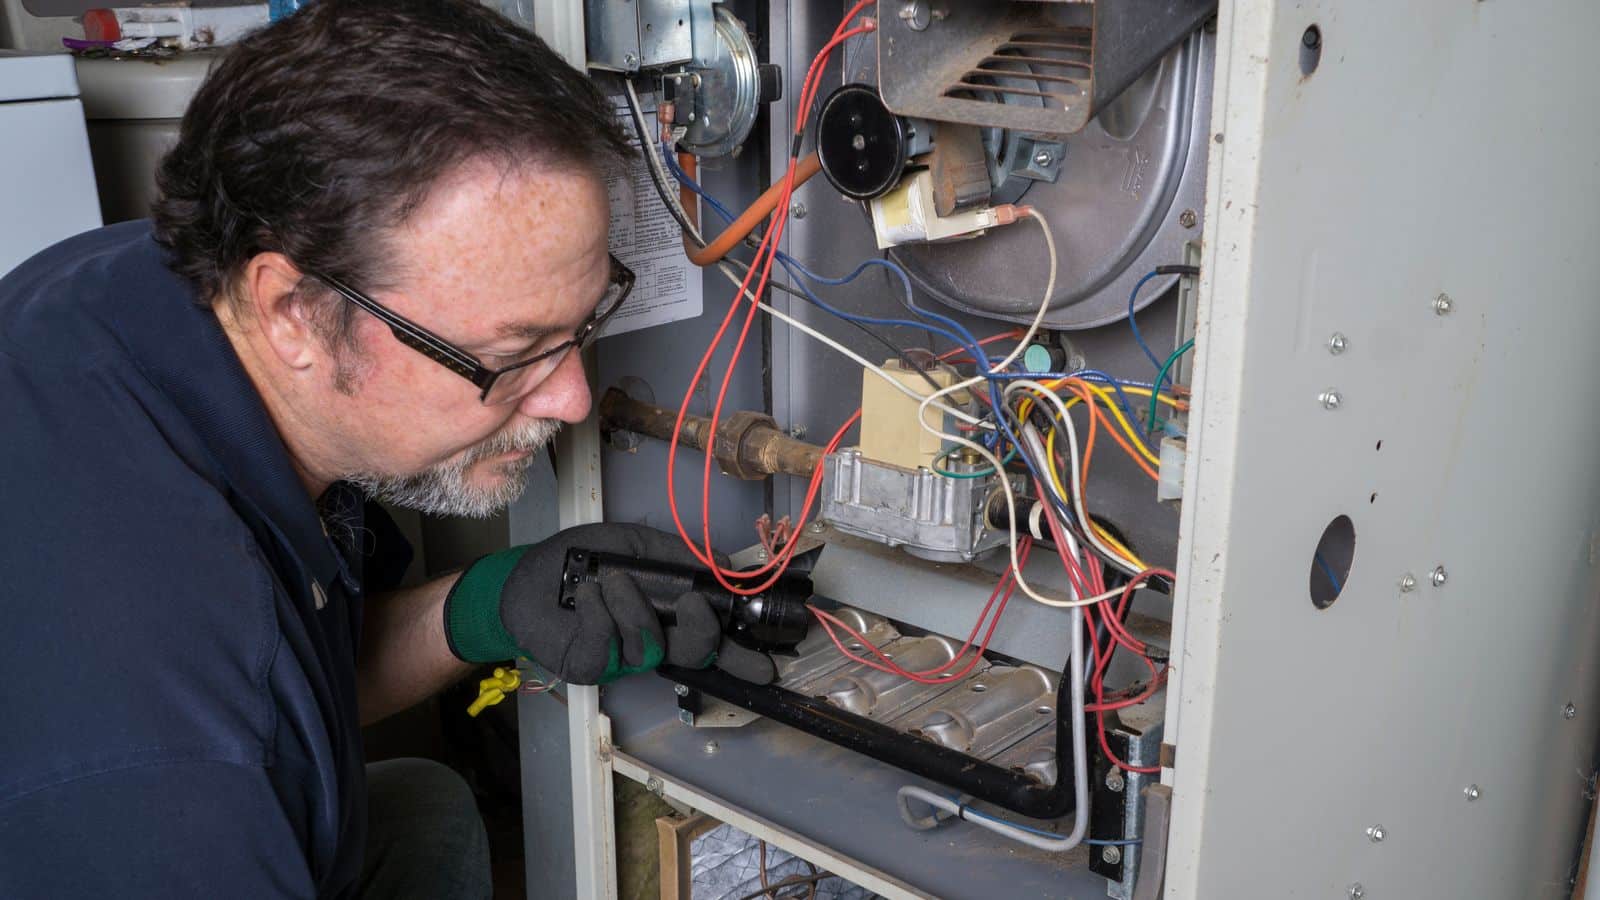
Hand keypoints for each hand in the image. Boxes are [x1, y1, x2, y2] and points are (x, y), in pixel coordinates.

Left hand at [443, 523, 775, 684]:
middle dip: (702, 633)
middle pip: (693, 654)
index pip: (712, 642)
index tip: (766, 664)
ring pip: (649, 648)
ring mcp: (620, 659)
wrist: (527, 575)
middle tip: (695, 605)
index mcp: (669, 616)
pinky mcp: (588, 666)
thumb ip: (679, 555)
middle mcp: (651, 641)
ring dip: (633, 608)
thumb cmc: (582, 560)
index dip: (740, 656)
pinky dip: (598, 615)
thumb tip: (726, 562)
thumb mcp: (635, 544)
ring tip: (611, 581)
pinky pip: (606, 648)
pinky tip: (586, 595)